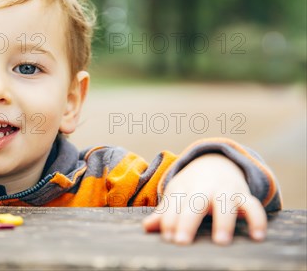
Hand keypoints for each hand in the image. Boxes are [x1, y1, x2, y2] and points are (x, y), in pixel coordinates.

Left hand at [142, 153, 266, 244]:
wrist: (215, 162)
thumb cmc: (191, 187)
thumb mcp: (177, 195)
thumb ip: (164, 213)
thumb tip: (146, 228)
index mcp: (184, 190)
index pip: (174, 206)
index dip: (169, 221)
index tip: (167, 238)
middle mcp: (204, 190)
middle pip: (194, 205)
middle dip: (187, 222)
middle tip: (182, 242)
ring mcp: (225, 191)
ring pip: (225, 205)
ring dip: (223, 221)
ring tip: (221, 241)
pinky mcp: (244, 196)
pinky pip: (254, 206)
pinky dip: (258, 219)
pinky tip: (258, 237)